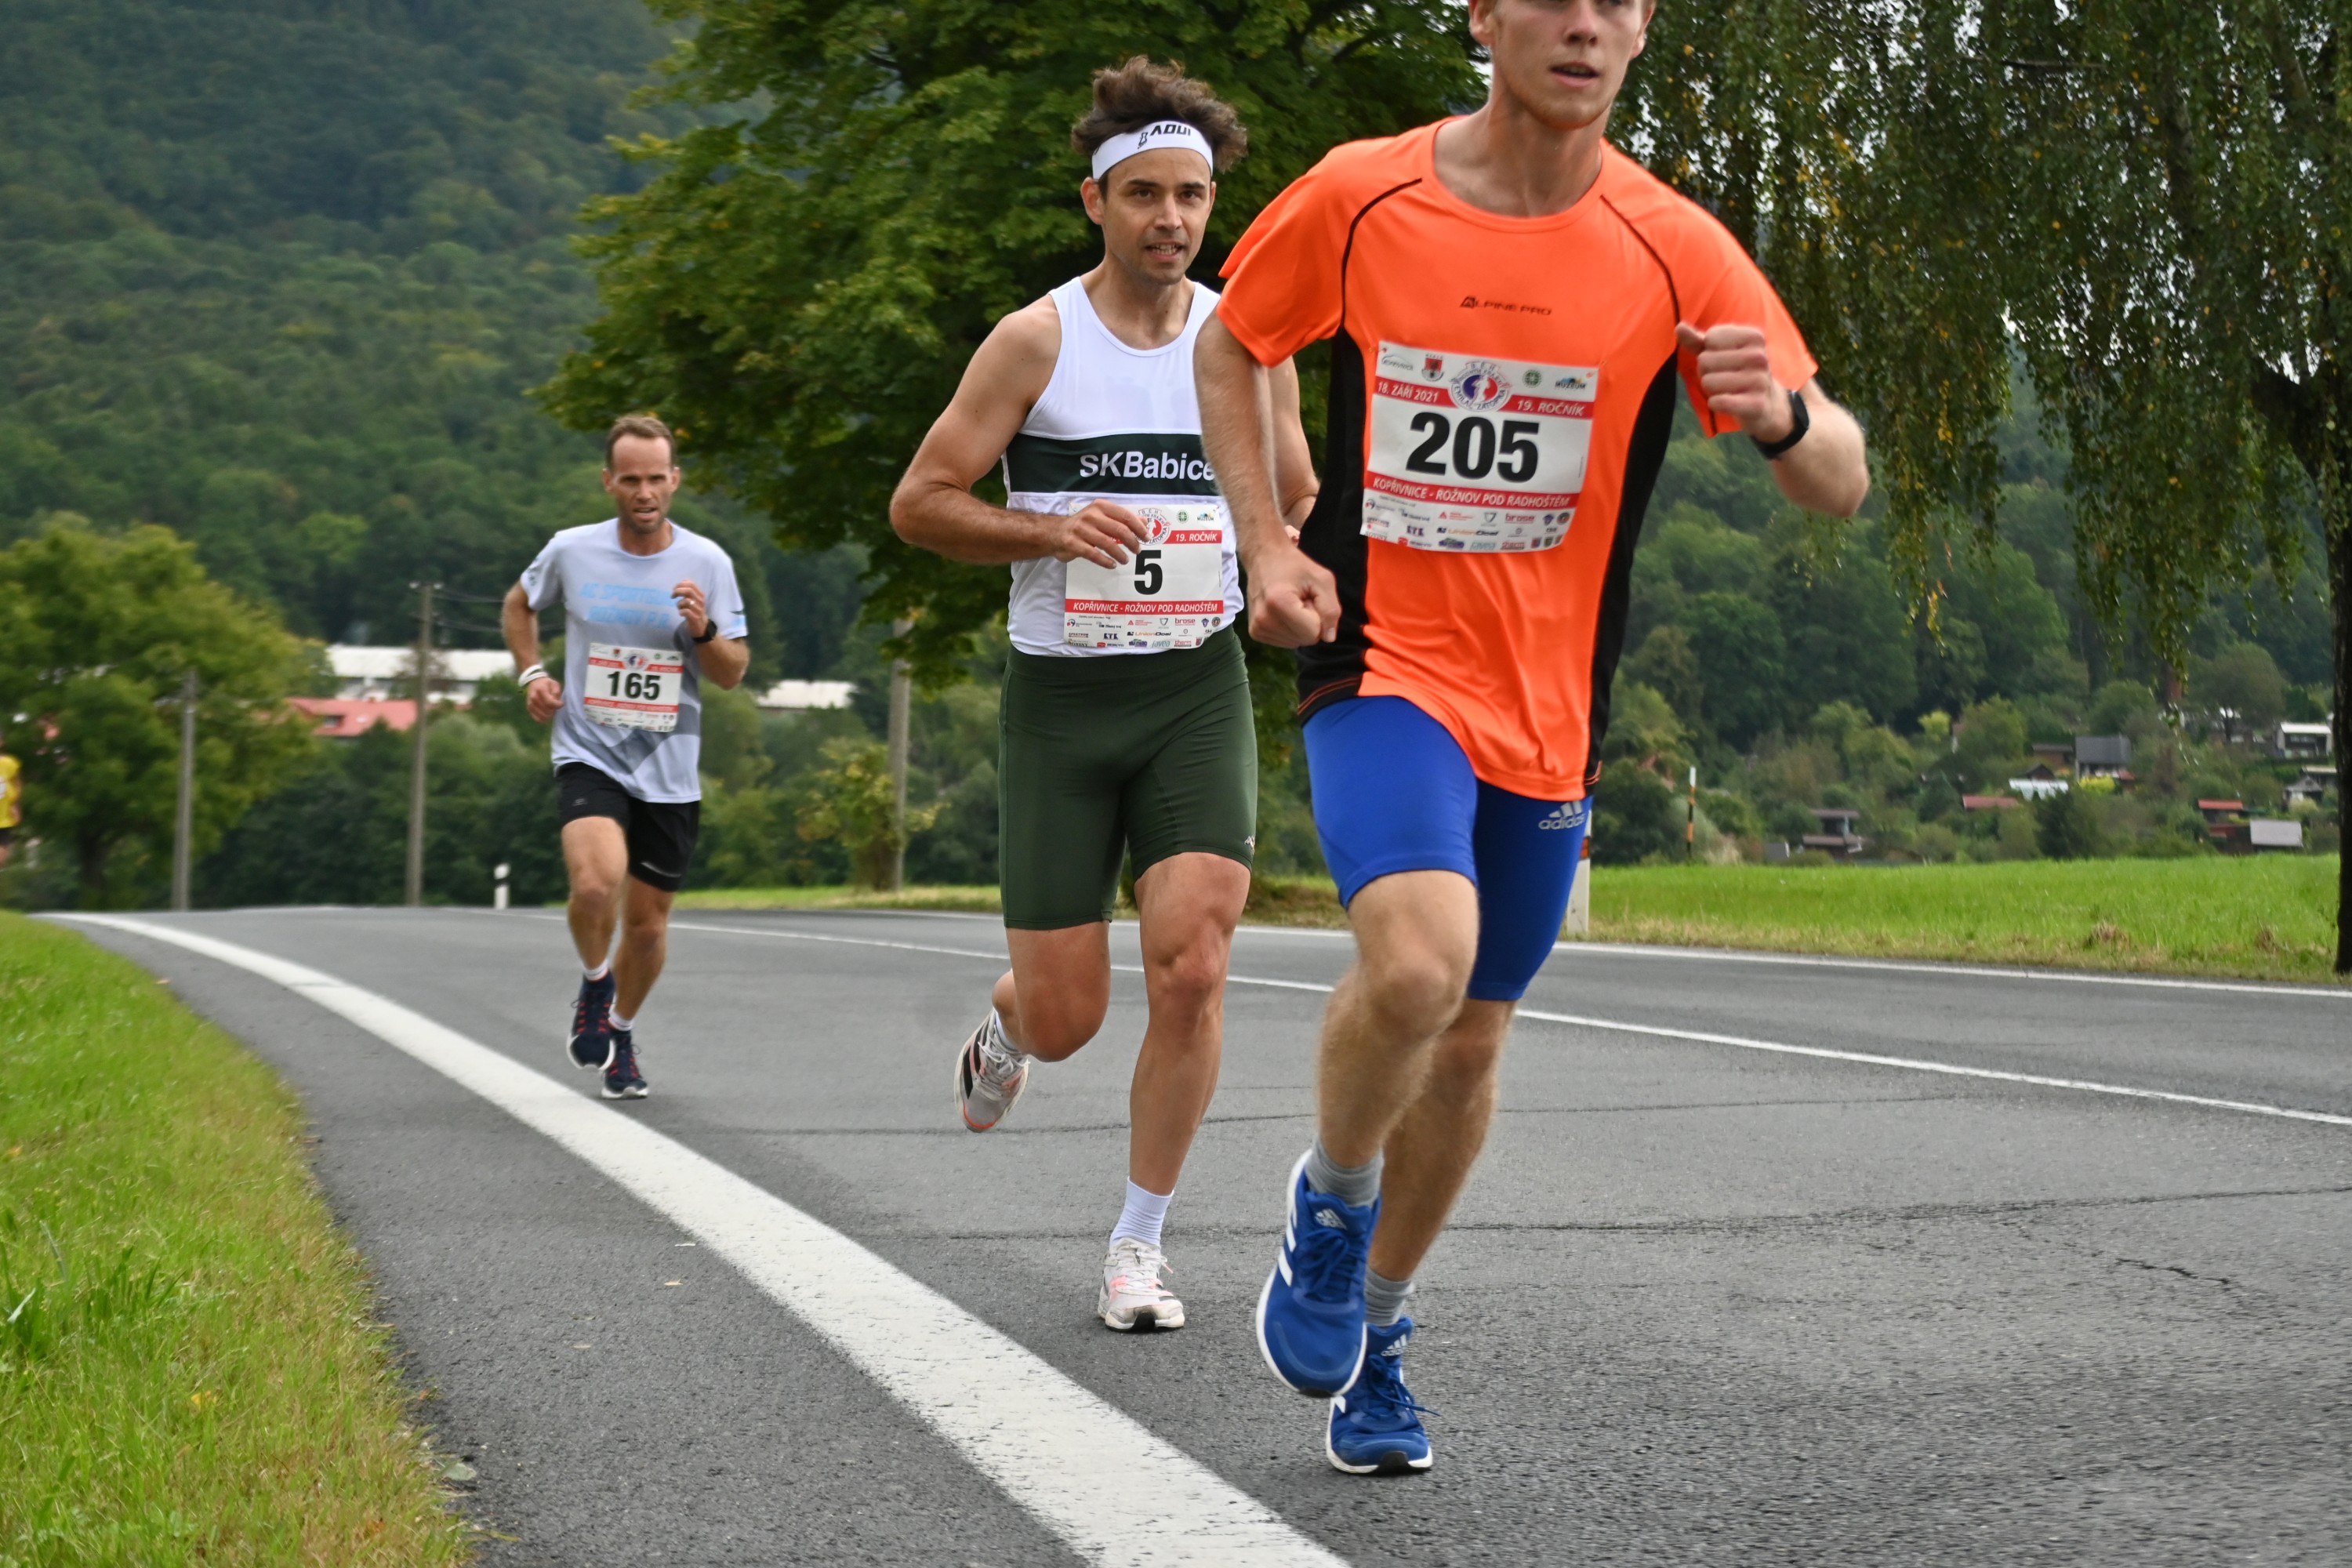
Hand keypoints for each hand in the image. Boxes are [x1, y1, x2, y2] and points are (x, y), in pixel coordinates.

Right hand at [525, 676, 561, 722]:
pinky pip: (537, 719)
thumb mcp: (554, 684)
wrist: (535, 683)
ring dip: (549, 715)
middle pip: (546, 710)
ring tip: (551, 709)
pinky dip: (544, 719)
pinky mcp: (529, 710)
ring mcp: (530, 704)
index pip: (549, 702)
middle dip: (554, 710)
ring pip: (543, 716)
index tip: (562, 703)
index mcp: (540, 689)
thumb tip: (558, 703)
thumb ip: (556, 693)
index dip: (557, 705)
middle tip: (555, 706)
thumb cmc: (547, 684)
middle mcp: (533, 698)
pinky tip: (547, 714)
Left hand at [673, 579, 709, 639]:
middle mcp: (700, 601)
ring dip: (679, 604)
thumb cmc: (694, 610)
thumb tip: (679, 585)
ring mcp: (698, 609)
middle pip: (688, 590)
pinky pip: (685, 611)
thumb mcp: (694, 599)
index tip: (674, 588)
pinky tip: (681, 613)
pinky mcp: (695, 618)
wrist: (701, 626)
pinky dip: (681, 611)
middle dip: (677, 591)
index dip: (680, 584)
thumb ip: (688, 591)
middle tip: (672, 596)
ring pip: (686, 601)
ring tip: (679, 607)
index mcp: (700, 594)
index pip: (691, 584)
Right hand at [1047, 500, 1152, 567]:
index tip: (1147, 538)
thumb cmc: (1083, 525)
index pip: (1125, 516)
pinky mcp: (1073, 543)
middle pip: (1119, 530)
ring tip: (1125, 560)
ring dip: (1120, 554)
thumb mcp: (1102, 517)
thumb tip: (1145, 522)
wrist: (1055, 533)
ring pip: (1107, 543)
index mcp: (1100, 506)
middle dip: (1132, 542)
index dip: (1138, 528)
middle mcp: (1091, 516)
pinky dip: (1105, 561)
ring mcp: (1081, 530)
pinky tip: (1112, 565)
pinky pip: (1094, 554)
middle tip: (1137, 551)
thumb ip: (1122, 519)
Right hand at [1244, 541, 1340, 646]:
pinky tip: (1282, 612)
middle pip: (1305, 640)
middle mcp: (1264, 620)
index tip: (1308, 598)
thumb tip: (1329, 638)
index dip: (1318, 616)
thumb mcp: (1322, 579)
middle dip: (1309, 622)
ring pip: (1295, 642)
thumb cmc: (1295, 565)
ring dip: (1298, 626)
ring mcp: (1257, 628)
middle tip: (1299, 599)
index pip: (1314, 633)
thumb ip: (1331, 608)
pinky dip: (1288, 629)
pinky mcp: (1255, 633)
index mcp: (1280, 603)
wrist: (1264, 557)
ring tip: (1290, 604)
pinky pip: (1285, 642)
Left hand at [1676, 322, 1791, 441]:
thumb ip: (1697, 340)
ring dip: (1711, 389)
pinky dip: (1715, 404)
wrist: (1766, 403)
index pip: (1709, 339)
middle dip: (1706, 372)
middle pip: (1705, 360)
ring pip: (1708, 382)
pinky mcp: (1755, 404)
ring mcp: (1760, 381)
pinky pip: (1718, 402)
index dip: (1708, 352)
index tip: (1723, 359)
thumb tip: (1678, 327)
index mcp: (1754, 337)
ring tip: (1727, 389)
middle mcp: (1759, 356)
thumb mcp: (1718, 352)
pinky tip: (1726, 403)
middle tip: (1723, 377)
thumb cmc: (1736, 371)